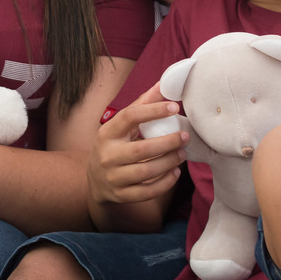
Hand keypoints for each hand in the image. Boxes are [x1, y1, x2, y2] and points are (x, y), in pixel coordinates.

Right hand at [88, 86, 186, 205]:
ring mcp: (113, 177)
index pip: (129, 117)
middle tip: (185, 137)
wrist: (95, 181)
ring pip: (146, 172)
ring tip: (182, 154)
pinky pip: (147, 192)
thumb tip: (162, 84)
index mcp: (107, 133)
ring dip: (169, 162)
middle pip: (141, 149)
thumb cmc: (113, 146)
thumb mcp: (120, 126)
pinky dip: (164, 183)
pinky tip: (175, 172)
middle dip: (167, 143)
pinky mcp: (121, 195)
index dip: (153, 111)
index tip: (174, 107)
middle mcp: (107, 155)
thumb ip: (141, 106)